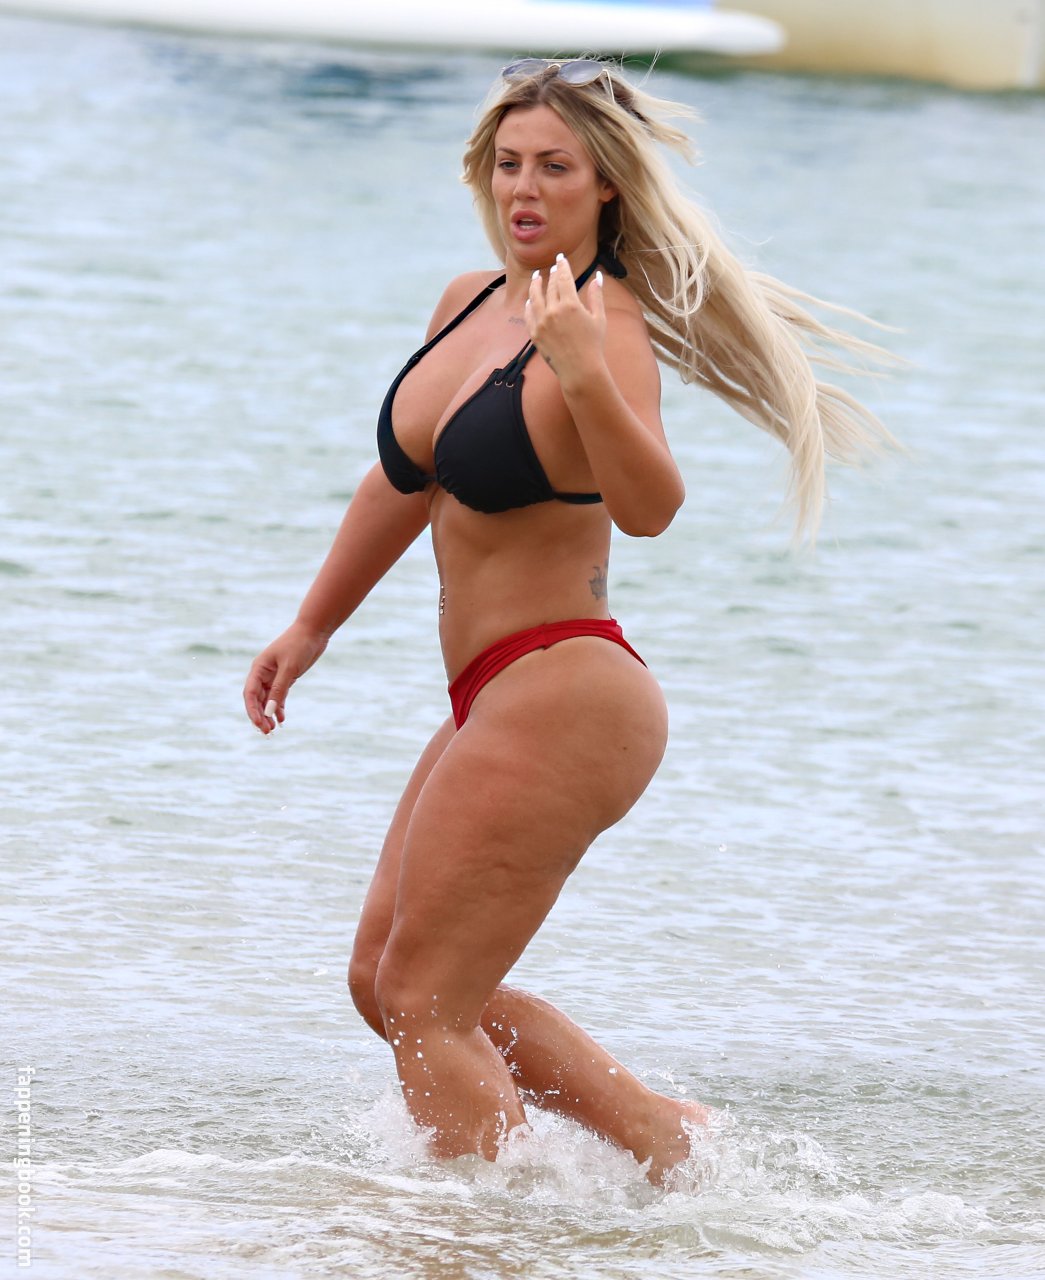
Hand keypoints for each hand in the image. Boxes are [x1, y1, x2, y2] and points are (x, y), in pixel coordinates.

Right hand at [243, 620, 328, 734]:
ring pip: (268, 699)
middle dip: (259, 715)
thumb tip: (269, 711)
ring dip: (269, 714)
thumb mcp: (289, 668)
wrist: (314, 631)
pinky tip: (282, 718)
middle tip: (267, 732)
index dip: (252, 711)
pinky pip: (279, 695)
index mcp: (259, 668)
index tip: (259, 724)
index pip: (250, 694)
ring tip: (273, 729)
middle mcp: (263, 672)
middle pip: (257, 699)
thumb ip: (279, 689)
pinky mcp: (286, 677)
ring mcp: (274, 675)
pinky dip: (279, 707)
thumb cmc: (299, 645)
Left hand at [525, 254, 605, 388]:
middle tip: (553, 266)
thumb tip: (598, 277)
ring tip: (537, 276)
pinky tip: (531, 300)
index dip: (562, 266)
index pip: (564, 277)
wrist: (579, 370)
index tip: (560, 258)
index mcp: (570, 304)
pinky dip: (530, 305)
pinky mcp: (535, 334)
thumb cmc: (593, 345)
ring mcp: (541, 322)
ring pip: (535, 297)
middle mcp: (553, 311)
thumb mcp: (599, 318)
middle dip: (552, 274)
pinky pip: (529, 314)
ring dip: (536, 284)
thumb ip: (596, 295)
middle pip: (550, 286)